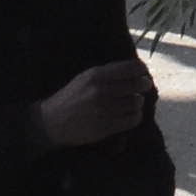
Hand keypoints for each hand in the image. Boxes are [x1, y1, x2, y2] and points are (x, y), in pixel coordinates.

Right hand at [35, 58, 154, 148]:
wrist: (52, 122)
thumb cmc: (72, 97)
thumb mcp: (86, 77)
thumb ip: (109, 72)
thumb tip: (137, 69)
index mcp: (97, 75)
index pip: (132, 68)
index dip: (142, 69)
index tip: (143, 72)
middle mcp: (101, 91)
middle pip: (138, 85)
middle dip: (144, 85)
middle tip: (143, 87)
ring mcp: (104, 110)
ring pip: (137, 102)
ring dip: (139, 102)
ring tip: (134, 101)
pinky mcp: (106, 127)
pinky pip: (132, 120)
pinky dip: (136, 116)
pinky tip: (130, 114)